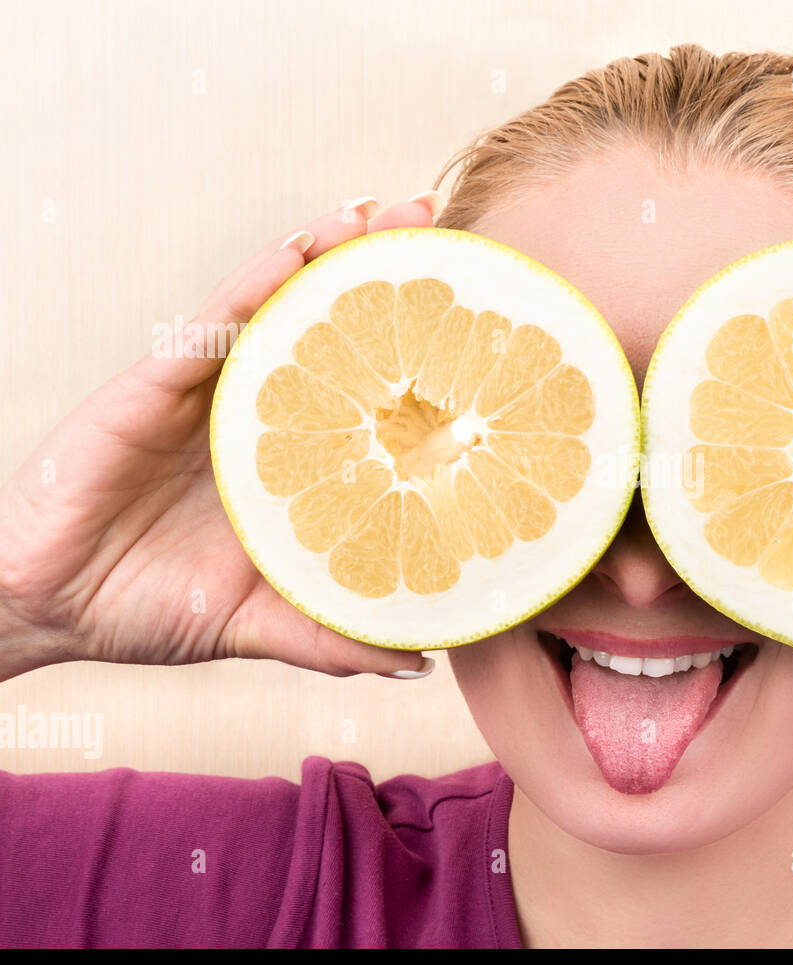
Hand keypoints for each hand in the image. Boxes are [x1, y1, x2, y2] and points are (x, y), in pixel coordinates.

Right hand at [0, 195, 447, 680]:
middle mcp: (254, 411)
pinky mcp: (154, 386)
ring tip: (386, 213)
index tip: (476, 318)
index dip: (411, 349)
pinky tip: (300, 250)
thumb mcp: (261, 623)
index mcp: (287, 458)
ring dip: (329, 252)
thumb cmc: (150, 606)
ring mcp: (205, 391)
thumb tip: (419, 657)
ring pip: (274, 305)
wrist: (50, 609)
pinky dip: (256, 283)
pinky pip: (210, 323)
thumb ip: (332, 635)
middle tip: (442, 227)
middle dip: (381, 275)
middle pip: (325, 327)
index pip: (358, 387)